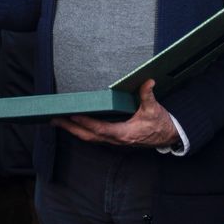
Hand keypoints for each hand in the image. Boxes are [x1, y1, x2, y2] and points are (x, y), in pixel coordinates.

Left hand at [53, 80, 179, 147]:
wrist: (168, 136)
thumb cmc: (160, 123)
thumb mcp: (154, 109)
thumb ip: (148, 95)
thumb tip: (148, 81)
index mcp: (124, 133)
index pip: (99, 129)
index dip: (85, 122)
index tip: (72, 115)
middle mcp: (116, 139)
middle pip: (88, 136)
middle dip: (70, 128)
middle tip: (54, 119)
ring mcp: (114, 141)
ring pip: (89, 137)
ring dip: (73, 130)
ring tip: (59, 121)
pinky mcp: (115, 138)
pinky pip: (94, 136)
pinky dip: (82, 130)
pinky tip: (74, 124)